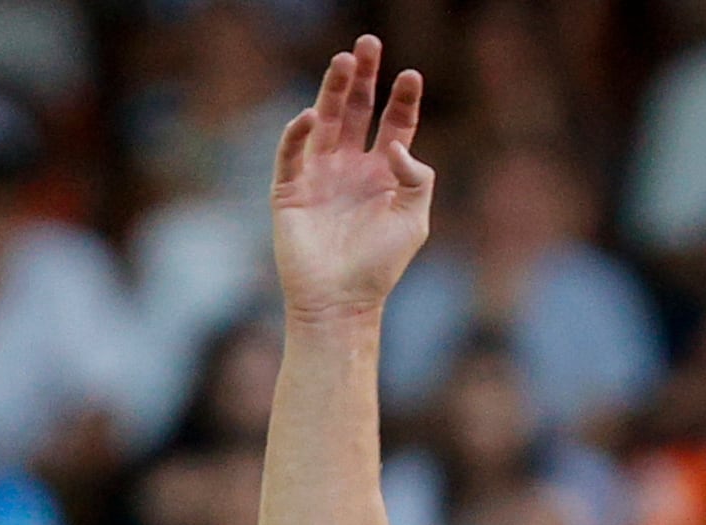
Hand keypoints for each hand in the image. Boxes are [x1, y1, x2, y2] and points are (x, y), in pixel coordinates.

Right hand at [272, 39, 435, 326]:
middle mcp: (350, 166)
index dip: (402, 100)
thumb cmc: (380, 266)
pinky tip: (313, 115)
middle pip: (357, 111)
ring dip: (333, 90)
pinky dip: (300, 132)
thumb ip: (416, 180)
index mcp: (383, 174)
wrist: (341, 300)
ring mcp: (319, 173)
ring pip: (326, 120)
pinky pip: (293, 151)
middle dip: (363, 78)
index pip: (394, 126)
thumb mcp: (413, 221)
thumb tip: (396, 144)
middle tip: (368, 44)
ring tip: (345, 61)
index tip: (411, 74)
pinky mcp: (290, 187)